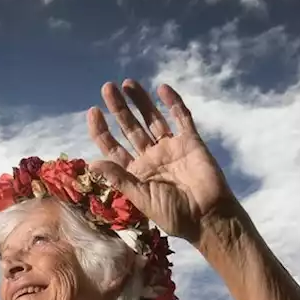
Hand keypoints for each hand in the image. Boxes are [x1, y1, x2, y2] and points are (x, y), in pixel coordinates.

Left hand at [87, 80, 246, 246]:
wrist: (208, 216)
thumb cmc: (173, 213)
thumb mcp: (141, 198)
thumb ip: (119, 178)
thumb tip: (92, 163)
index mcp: (136, 172)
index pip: (113, 147)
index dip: (102, 130)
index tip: (93, 112)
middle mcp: (151, 157)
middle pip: (130, 128)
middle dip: (119, 109)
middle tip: (107, 88)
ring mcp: (171, 148)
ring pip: (152, 119)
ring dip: (141, 101)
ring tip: (127, 83)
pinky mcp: (191, 142)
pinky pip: (181, 119)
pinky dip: (173, 104)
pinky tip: (162, 89)